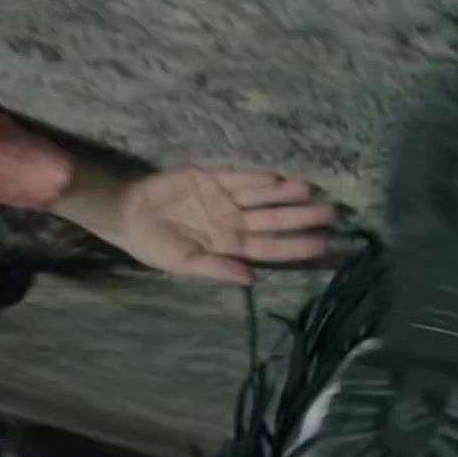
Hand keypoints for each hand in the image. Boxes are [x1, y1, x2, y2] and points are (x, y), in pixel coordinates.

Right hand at [80, 167, 333, 283]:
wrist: (125, 214)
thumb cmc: (152, 245)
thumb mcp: (182, 264)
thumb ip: (216, 268)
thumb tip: (251, 278)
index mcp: (228, 246)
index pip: (268, 248)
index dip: (294, 247)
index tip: (322, 246)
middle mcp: (232, 222)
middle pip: (273, 220)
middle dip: (301, 218)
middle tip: (332, 214)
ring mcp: (223, 199)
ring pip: (262, 197)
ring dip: (286, 195)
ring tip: (312, 192)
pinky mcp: (211, 178)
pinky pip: (239, 177)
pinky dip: (258, 179)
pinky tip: (279, 179)